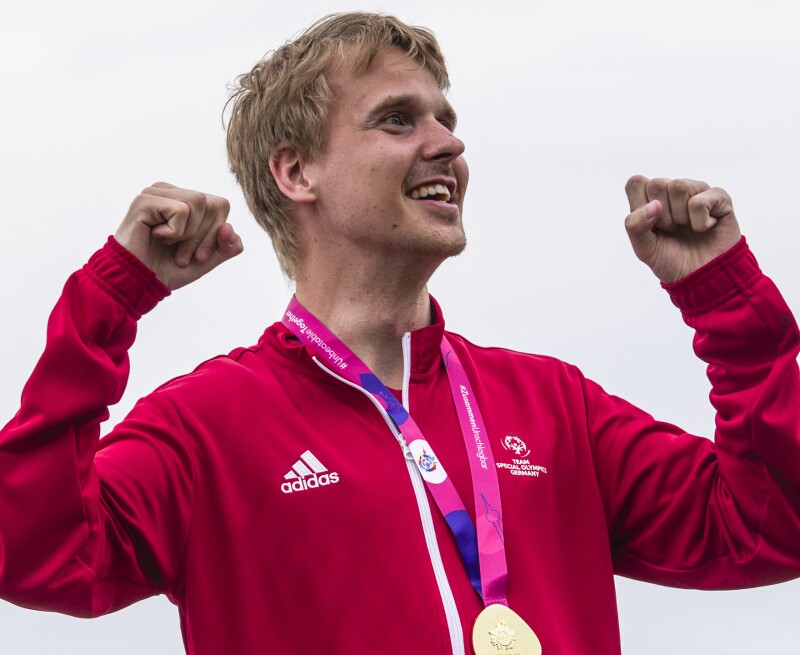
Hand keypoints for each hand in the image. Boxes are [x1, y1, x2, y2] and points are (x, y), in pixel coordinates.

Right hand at [114, 183, 243, 289]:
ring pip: (199, 202)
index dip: (216, 234)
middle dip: (203, 237)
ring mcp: (157, 193)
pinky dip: (175, 232)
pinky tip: (156, 236)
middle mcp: (172, 192)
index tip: (199, 256)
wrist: (137, 282)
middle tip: (182, 255)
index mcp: (186, 201)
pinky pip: (181, 210)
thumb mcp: (207, 259)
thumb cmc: (167, 269)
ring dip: (189, 235)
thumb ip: (227, 246)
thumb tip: (230, 227)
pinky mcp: (145, 200)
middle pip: (213, 204)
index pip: (221, 205)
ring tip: (170, 245)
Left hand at [624, 176, 741, 283]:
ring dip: (681, 216)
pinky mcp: (719, 197)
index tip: (650, 226)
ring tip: (687, 228)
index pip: (636, 182)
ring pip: (679, 186)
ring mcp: (697, 191)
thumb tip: (654, 205)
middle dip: (662, 215)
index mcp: (651, 198)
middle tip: (672, 229)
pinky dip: (700, 222)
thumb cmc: (671, 260)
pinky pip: (700, 201)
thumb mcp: (644, 248)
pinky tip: (706, 227)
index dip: (640, 205)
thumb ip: (635, 226)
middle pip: (657, 183)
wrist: (701, 277)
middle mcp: (673, 191)